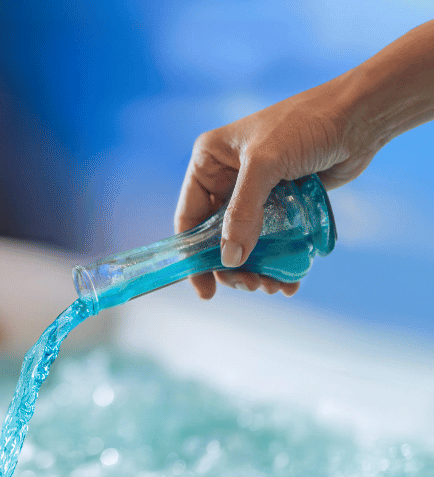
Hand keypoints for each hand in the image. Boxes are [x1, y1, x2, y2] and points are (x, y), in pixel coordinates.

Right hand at [175, 75, 377, 298]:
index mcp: (209, 162)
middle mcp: (227, 179)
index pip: (189, 217)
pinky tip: (290, 279)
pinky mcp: (283, 203)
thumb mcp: (265, 165)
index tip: (206, 290)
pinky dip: (278, 262)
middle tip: (251, 286)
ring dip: (256, 269)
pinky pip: (273, 241)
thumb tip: (230, 259)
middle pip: (216, 238)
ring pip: (246, 243)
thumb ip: (243, 212)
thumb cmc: (306, 124)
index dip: (192, 256)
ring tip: (273, 285)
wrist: (359, 115)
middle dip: (232, 267)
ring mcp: (256, 193)